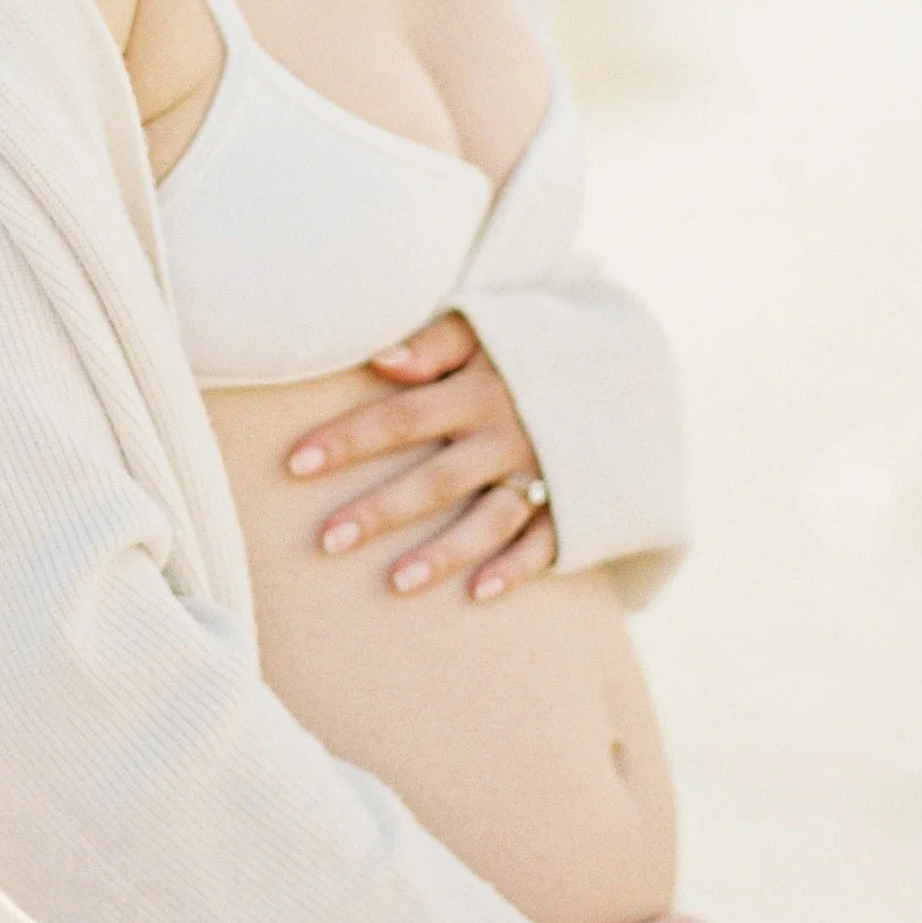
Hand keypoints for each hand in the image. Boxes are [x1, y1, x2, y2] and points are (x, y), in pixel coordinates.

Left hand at [285, 312, 556, 602]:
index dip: (349, 439)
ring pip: (488, 519)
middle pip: (436, 478)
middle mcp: (509, 436)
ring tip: (395, 584)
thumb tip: (378, 361)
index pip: (402, 417)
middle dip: (381, 510)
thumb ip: (435, 341)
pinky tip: (479, 594)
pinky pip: (546, 542)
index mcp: (480, 390)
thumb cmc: (532, 348)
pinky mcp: (575, 503)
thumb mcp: (490, 328)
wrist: (626, 365)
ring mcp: (545, 474)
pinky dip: (517, 569)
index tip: (296, 463)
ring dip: (444, 552)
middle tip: (327, 541)